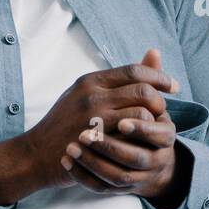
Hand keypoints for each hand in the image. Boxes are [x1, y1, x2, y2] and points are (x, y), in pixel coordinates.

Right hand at [0, 48, 178, 201]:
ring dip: (154, 120)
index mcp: (91, 80)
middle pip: (142, 89)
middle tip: (163, 111)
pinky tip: (141, 141)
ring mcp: (93, 117)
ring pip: (141, 111)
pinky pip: (132, 133)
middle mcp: (92, 94)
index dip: (159, 77)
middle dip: (160, 100)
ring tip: (153, 127)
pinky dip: (143, 136)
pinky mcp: (95, 138)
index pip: (134, 70)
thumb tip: (151, 55)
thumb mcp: (84, 95)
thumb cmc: (64, 124)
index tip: (172, 86)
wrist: (36, 154)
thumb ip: (115, 81)